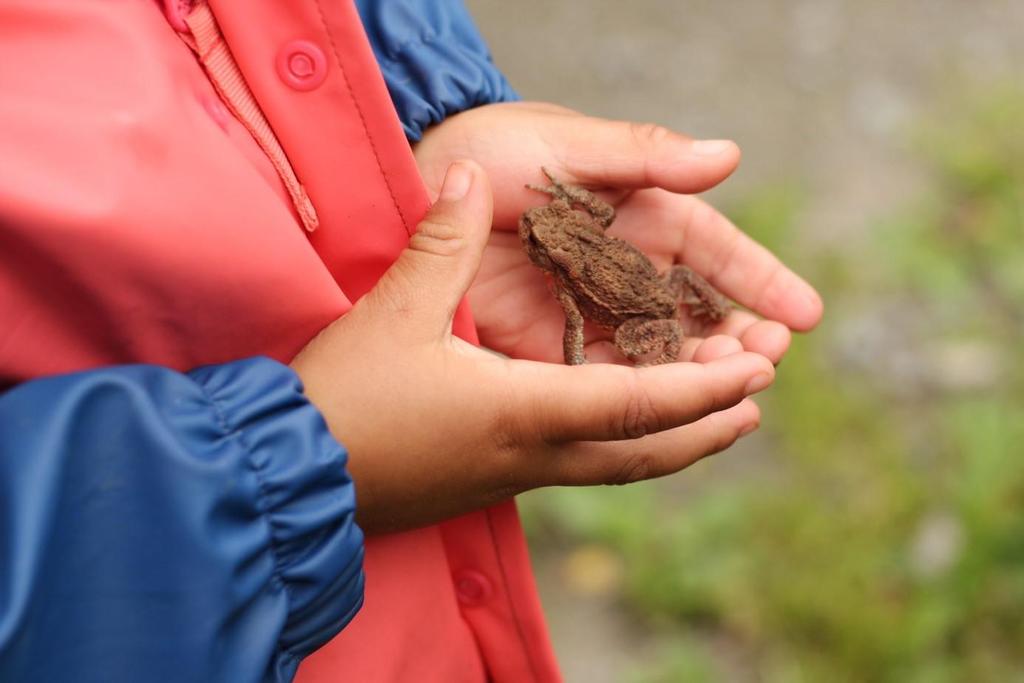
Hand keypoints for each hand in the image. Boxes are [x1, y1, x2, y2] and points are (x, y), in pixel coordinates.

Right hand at [291, 161, 774, 533]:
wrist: (293, 474)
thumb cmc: (343, 397)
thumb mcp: (392, 310)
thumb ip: (441, 241)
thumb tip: (467, 177)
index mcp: (521, 410)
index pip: (638, 404)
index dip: (703, 386)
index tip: (756, 370)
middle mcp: (532, 452)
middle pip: (645, 451)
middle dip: (709, 424)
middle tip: (758, 396)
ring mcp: (513, 474)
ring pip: (618, 465)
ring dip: (677, 441)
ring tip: (720, 418)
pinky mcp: (492, 478)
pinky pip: (582, 464)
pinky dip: (628, 443)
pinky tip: (625, 422)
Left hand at [413, 102, 823, 364]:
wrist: (410, 181)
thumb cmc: (489, 147)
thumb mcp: (568, 145)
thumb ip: (644, 156)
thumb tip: (729, 156)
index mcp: (636, 213)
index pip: (711, 251)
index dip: (759, 280)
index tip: (804, 314)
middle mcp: (619, 268)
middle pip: (692, 311)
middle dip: (737, 338)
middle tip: (768, 360)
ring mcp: (583, 312)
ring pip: (655, 353)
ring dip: (697, 375)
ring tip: (735, 388)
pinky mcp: (542, 348)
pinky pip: (597, 379)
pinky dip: (637, 397)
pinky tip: (669, 413)